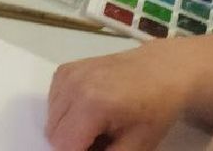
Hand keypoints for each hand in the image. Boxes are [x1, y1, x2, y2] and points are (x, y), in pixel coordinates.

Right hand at [45, 40, 197, 149]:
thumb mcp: (139, 145)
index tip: (98, 149)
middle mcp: (72, 85)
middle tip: (100, 140)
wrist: (162, 70)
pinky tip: (88, 109)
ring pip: (50, 117)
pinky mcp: (64, 69)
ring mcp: (66, 74)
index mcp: (92, 105)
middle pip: (52, 132)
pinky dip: (65, 112)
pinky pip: (52, 101)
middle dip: (73, 143)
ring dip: (68, 128)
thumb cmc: (155, 108)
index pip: (63, 144)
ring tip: (96, 125)